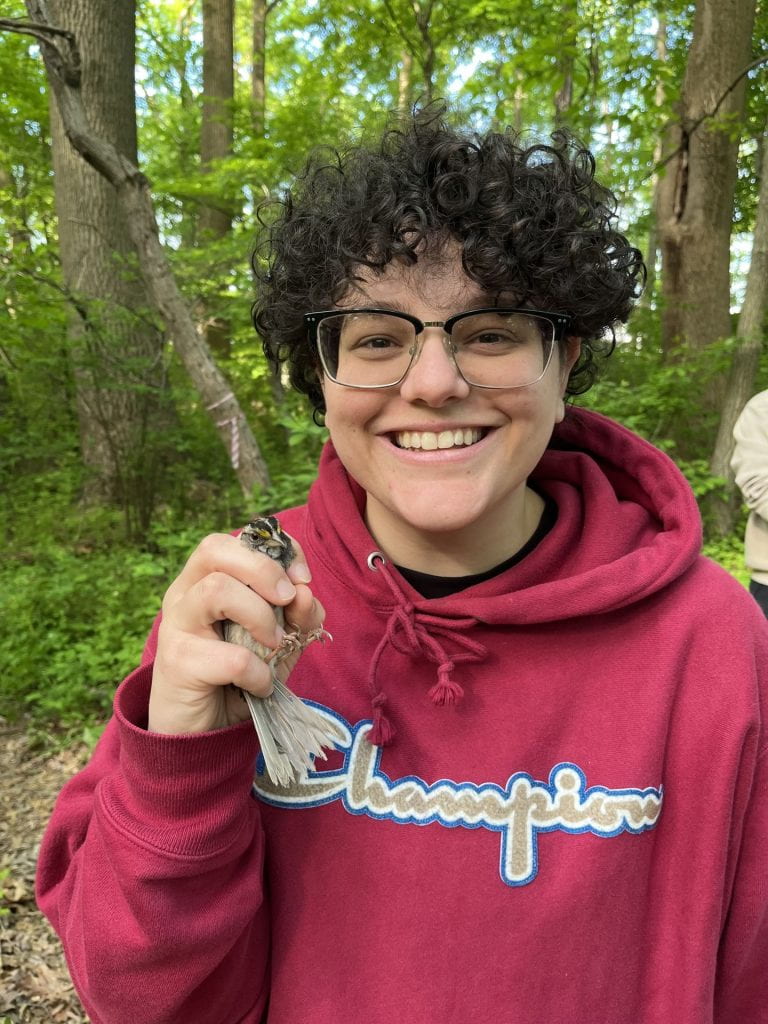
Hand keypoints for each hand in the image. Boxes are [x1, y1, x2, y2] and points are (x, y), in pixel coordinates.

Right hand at [148, 532, 323, 734]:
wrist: (201, 734)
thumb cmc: (239, 678)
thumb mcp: (279, 642)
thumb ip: (297, 616)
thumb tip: (306, 594)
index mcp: (206, 579)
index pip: (237, 539)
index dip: (278, 551)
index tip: (303, 579)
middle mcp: (184, 594)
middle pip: (215, 549)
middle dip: (264, 570)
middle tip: (287, 600)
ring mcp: (176, 625)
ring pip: (217, 590)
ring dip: (260, 617)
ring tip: (273, 645)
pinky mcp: (177, 662)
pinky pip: (231, 656)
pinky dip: (259, 673)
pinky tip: (259, 687)